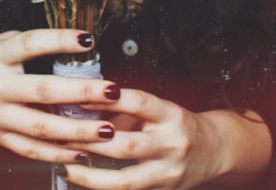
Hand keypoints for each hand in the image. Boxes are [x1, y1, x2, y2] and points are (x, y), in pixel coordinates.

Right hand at [0, 28, 121, 164]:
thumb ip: (27, 44)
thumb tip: (72, 43)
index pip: (30, 44)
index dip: (60, 40)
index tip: (88, 39)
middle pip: (43, 91)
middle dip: (82, 92)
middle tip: (113, 91)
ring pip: (41, 128)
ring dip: (78, 131)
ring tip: (109, 129)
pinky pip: (32, 150)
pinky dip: (59, 154)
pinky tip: (83, 152)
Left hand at [57, 89, 270, 188]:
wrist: (214, 151)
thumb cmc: (178, 125)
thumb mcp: (159, 110)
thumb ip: (126, 111)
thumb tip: (84, 107)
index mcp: (170, 116)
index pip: (139, 103)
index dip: (109, 100)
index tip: (80, 96)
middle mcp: (171, 145)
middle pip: (127, 146)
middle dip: (91, 142)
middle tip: (61, 134)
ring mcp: (166, 174)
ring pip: (124, 180)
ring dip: (89, 175)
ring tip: (64, 165)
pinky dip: (101, 188)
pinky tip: (80, 180)